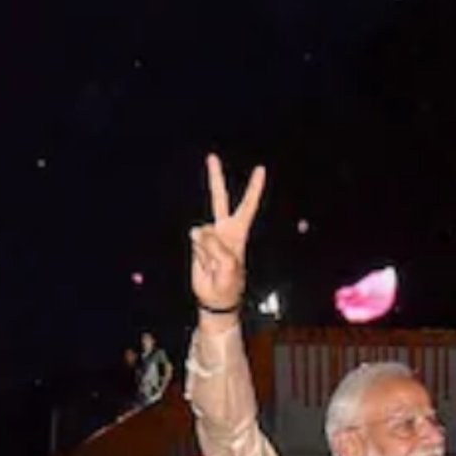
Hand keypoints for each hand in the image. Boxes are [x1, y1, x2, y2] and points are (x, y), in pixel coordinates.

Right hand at [191, 154, 266, 316]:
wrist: (214, 299)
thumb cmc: (229, 285)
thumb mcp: (229, 267)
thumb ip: (216, 247)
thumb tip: (198, 231)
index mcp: (238, 233)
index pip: (247, 206)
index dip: (254, 189)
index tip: (260, 169)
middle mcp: (223, 230)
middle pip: (220, 199)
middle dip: (215, 178)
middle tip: (212, 156)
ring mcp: (208, 235)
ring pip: (203, 231)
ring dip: (207, 250)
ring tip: (213, 267)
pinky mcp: (196, 243)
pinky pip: (195, 241)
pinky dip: (199, 253)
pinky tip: (205, 264)